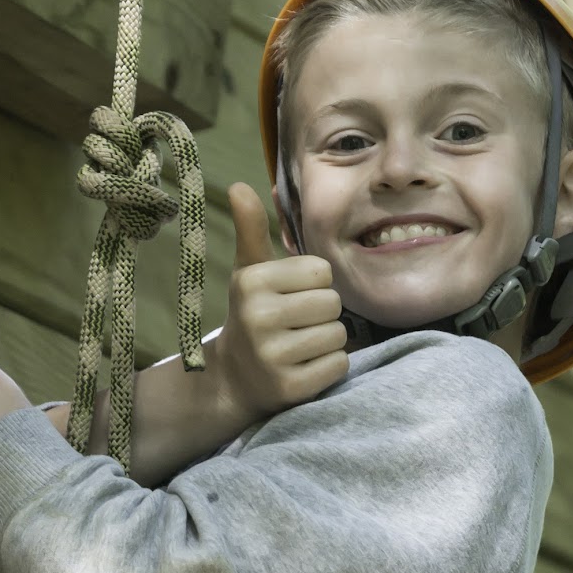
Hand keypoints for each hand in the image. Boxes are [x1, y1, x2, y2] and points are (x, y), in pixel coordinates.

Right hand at [214, 183, 347, 417]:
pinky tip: (303, 367)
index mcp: (252, 281)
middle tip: (295, 326)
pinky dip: (328, 367)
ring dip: (327, 341)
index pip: (322, 271)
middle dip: (321, 314)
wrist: (234, 379)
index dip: (313, 285)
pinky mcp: (289, 388)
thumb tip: (238, 185)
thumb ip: (251, 229)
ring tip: (299, 346)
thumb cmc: (252, 315)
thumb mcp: (249, 271)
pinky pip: (338, 365)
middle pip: (332, 303)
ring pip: (338, 334)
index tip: (290, 297)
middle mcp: (258, 317)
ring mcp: (272, 356)